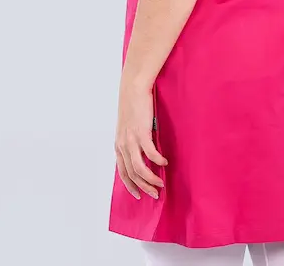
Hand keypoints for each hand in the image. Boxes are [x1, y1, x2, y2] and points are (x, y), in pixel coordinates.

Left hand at [114, 81, 167, 199]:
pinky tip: (165, 162)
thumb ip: (132, 141)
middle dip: (144, 187)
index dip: (131, 186)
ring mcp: (131, 140)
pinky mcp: (141, 132)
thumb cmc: (133, 106)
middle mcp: (122, 145)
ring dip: (151, 178)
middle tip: (156, 194)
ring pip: (140, 168)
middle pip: (132, 174)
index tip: (139, 195)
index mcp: (119, 145)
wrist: (133, 89)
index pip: (123, 172)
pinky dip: (158, 160)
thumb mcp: (128, 127)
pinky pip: (150, 153)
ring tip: (161, 183)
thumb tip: (141, 153)